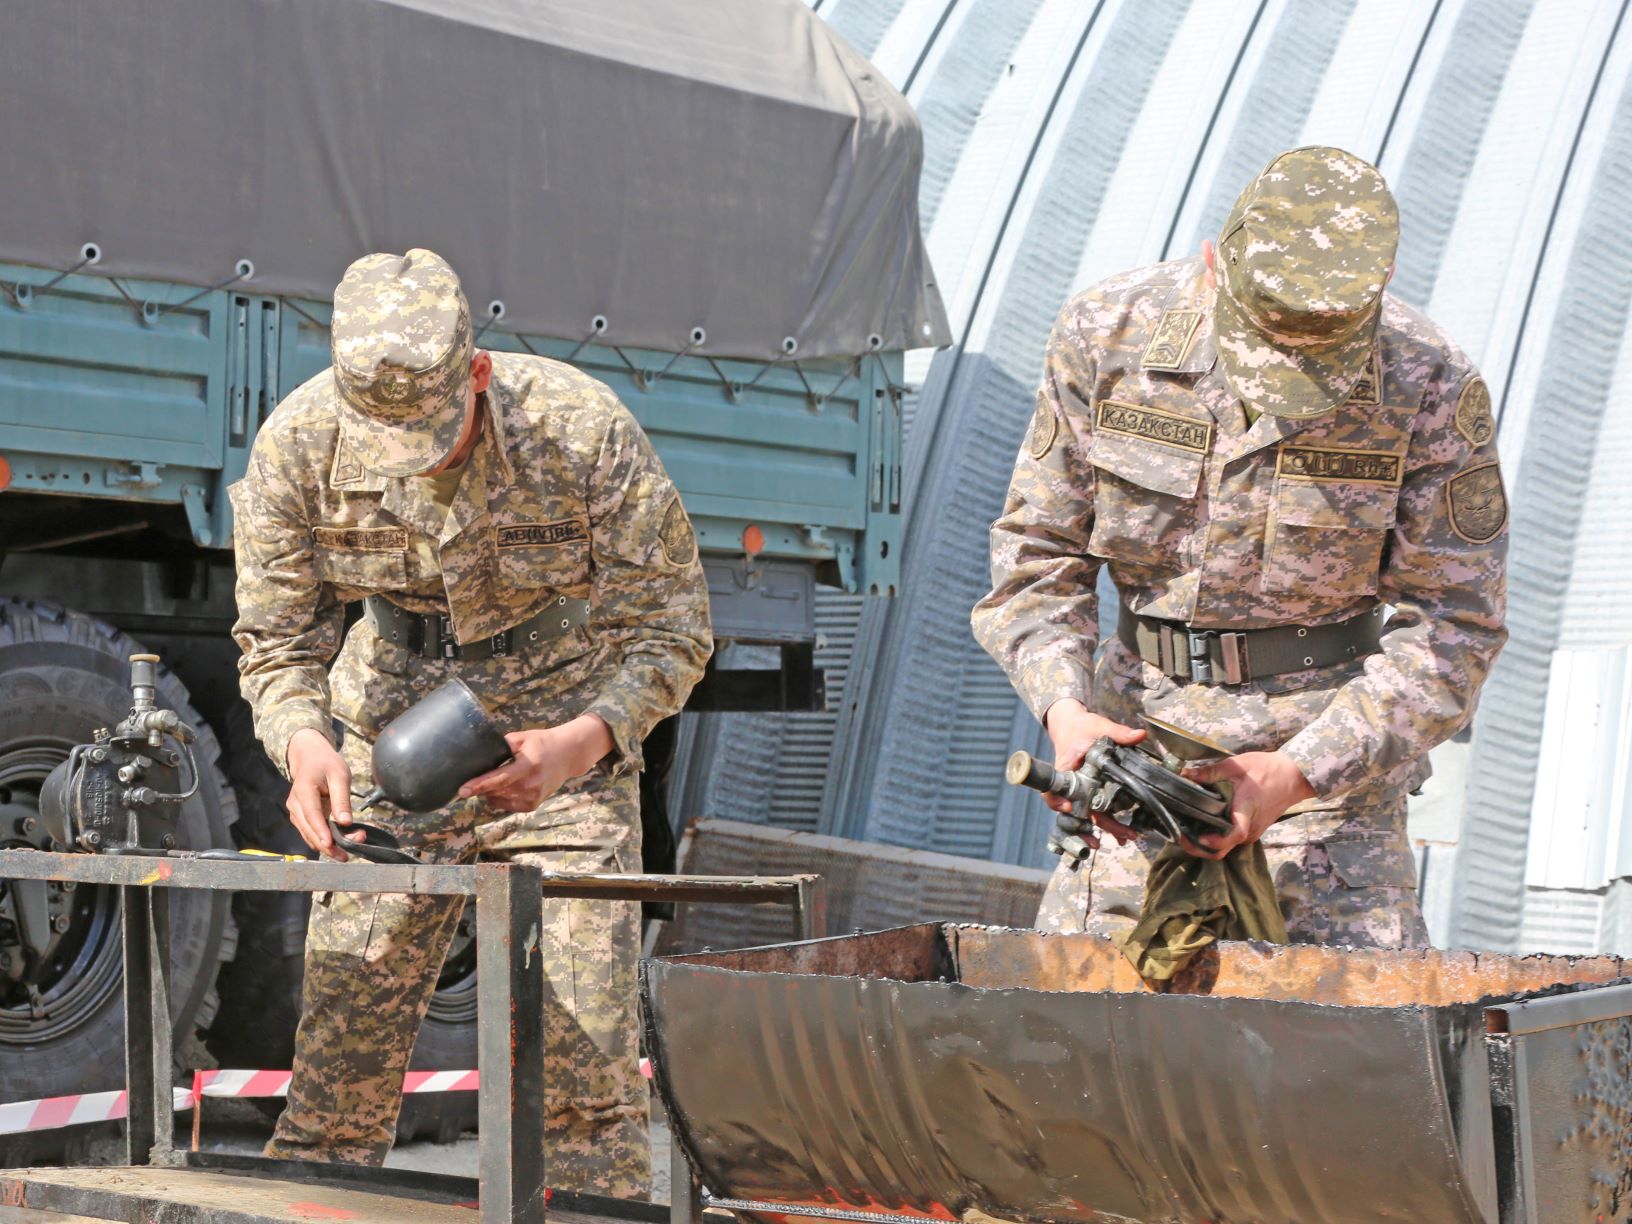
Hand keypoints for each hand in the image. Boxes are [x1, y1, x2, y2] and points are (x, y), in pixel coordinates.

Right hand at [286, 728, 353, 859]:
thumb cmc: (327, 764)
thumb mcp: (340, 775)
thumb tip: (346, 822)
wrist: (310, 758)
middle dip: (327, 844)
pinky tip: (337, 847)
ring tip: (345, 854)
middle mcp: (295, 803)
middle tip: (348, 854)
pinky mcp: (299, 818)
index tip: (330, 844)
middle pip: (309, 829)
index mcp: (304, 789)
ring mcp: (295, 812)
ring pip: (308, 835)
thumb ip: (342, 799)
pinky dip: (322, 841)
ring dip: (326, 846)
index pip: (312, 814)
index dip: (320, 831)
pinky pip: (309, 833)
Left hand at [458, 714, 613, 812]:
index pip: (500, 778)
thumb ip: (502, 746)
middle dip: (479, 788)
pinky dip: (498, 798)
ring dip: (489, 791)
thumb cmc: (542, 743)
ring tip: (492, 778)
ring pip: (498, 800)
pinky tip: (501, 787)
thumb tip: (477, 753)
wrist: (568, 755)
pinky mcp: (533, 805)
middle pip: (496, 791)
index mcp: (529, 765)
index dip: (479, 785)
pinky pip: (506, 805)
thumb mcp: (523, 738)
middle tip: (470, 781)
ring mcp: (534, 797)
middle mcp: (532, 784)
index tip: (462, 790)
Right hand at [1043, 699, 1146, 846]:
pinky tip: (1121, 833)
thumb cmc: (1080, 727)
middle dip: (1098, 824)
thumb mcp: (1098, 726)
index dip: (1057, 802)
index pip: (1053, 790)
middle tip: (1120, 834)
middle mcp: (1070, 784)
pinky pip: (1094, 811)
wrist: (1072, 726)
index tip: (1069, 808)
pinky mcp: (1088, 792)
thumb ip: (1118, 732)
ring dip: (1104, 828)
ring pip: (1087, 815)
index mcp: (1066, 768)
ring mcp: (1079, 790)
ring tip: (1123, 838)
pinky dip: (1106, 823)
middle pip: (1078, 810)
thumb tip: (1139, 735)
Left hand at [1180, 750, 1314, 859]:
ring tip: (1187, 827)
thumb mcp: (1236, 766)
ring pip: (1226, 846)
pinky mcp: (1252, 830)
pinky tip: (1203, 822)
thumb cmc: (1267, 769)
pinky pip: (1232, 839)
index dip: (1215, 842)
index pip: (1234, 835)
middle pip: (1224, 849)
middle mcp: (1250, 828)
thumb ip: (1209, 772)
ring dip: (1206, 842)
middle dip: (1200, 848)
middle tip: (1180, 835)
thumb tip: (1183, 774)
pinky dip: (1216, 836)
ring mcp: (1252, 832)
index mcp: (1246, 812)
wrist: (1293, 776)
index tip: (1198, 838)